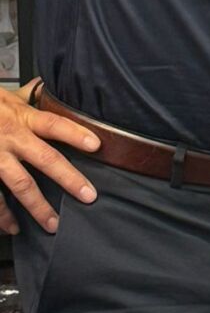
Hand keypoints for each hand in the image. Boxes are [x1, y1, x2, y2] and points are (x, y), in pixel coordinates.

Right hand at [0, 82, 98, 234]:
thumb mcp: (3, 96)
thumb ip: (24, 95)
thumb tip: (41, 85)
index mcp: (20, 117)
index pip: (54, 124)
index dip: (75, 133)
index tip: (97, 145)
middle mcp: (10, 137)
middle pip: (45, 159)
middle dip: (68, 179)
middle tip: (88, 195)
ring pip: (19, 184)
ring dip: (37, 207)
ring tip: (52, 224)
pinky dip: (2, 215)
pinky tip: (11, 227)